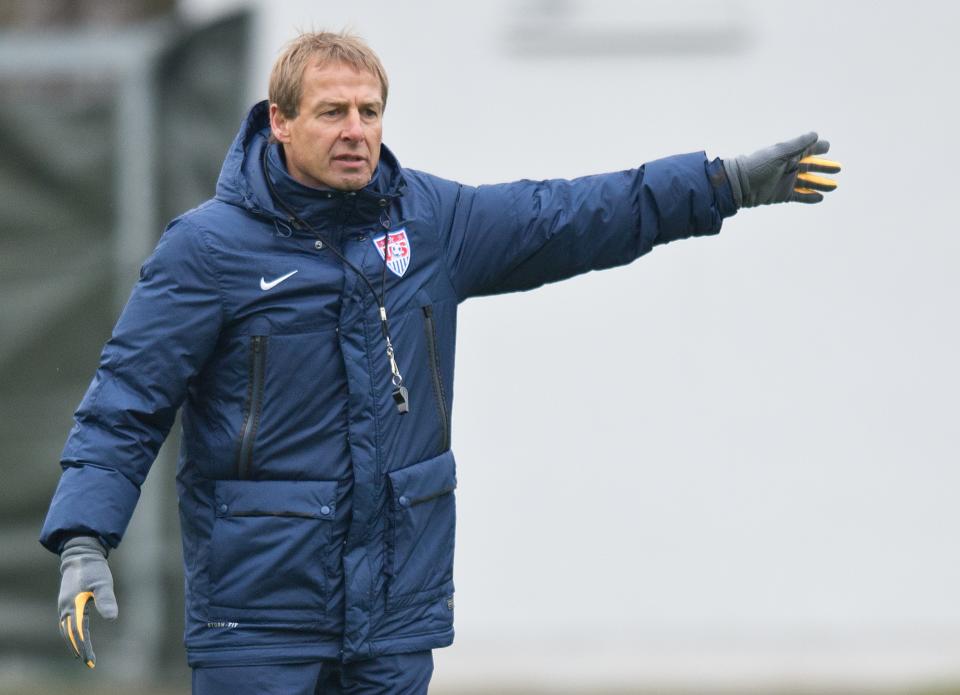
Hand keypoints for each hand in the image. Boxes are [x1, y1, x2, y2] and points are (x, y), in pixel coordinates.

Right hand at [58, 536, 117, 668]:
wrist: (81, 555)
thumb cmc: (94, 568)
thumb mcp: (103, 582)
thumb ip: (107, 599)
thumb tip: (112, 618)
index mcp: (74, 605)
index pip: (78, 632)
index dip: (84, 647)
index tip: (90, 659)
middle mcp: (65, 608)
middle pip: (70, 634)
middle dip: (79, 648)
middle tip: (89, 662)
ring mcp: (64, 605)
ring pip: (66, 629)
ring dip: (73, 642)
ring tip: (82, 653)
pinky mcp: (66, 602)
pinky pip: (65, 622)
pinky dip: (70, 633)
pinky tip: (76, 636)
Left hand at [723, 132, 840, 206]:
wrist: (740, 186)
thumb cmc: (757, 165)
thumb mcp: (779, 153)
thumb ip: (798, 145)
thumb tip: (816, 135)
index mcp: (788, 155)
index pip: (807, 150)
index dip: (818, 149)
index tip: (828, 147)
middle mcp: (788, 168)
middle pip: (810, 167)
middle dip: (824, 168)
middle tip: (838, 168)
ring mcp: (786, 182)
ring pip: (808, 183)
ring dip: (820, 184)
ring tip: (834, 186)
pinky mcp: (782, 195)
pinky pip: (800, 196)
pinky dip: (810, 197)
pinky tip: (820, 198)